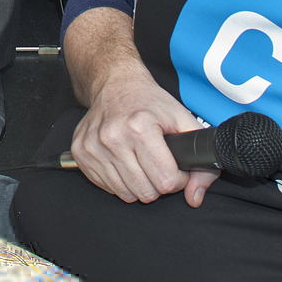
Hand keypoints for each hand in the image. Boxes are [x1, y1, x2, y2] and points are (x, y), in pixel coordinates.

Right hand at [68, 66, 218, 207]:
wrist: (115, 84)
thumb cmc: (150, 102)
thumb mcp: (183, 120)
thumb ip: (200, 158)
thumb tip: (195, 197)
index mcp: (140, 127)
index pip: (165, 180)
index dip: (177, 178)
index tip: (176, 167)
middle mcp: (113, 137)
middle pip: (146, 192)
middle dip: (158, 183)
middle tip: (159, 163)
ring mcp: (93, 147)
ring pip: (126, 194)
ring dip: (139, 184)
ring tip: (142, 162)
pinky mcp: (81, 153)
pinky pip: (107, 188)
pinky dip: (120, 181)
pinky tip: (125, 161)